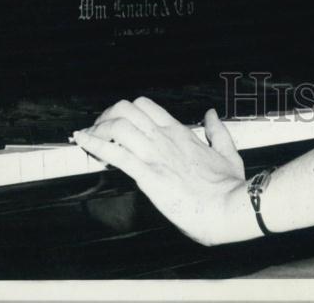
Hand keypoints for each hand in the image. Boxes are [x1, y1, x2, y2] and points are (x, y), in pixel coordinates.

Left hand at [72, 97, 247, 245]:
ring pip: (118, 125)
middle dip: (107, 116)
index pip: (146, 106)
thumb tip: (211, 115)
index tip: (114, 121)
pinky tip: (82, 141)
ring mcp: (155, 154)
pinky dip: (94, 144)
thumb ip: (217, 131)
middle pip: (127, 109)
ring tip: (87, 138)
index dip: (125, 110)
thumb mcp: (227, 152)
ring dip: (98, 129)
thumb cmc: (229, 186)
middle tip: (98, 129)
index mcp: (180, 133)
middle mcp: (164, 138)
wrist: (230, 206)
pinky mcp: (148, 175)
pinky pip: (115, 153)